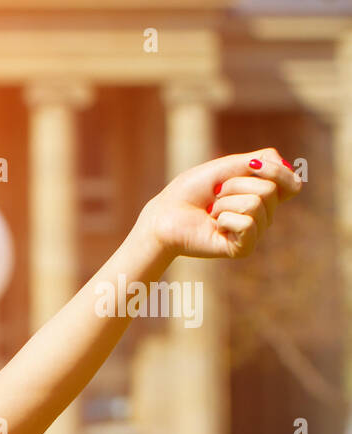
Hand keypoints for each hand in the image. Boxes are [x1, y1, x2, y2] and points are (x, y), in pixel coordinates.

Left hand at [137, 146, 301, 259]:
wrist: (165, 214)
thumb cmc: (191, 190)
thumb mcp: (228, 165)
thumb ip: (263, 161)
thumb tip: (293, 170)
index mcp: (262, 195)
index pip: (291, 182)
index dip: (274, 171)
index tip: (250, 167)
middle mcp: (263, 214)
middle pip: (269, 189)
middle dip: (235, 185)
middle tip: (215, 195)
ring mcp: (254, 232)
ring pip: (256, 204)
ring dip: (225, 202)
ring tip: (211, 211)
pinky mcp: (243, 248)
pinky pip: (247, 223)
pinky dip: (225, 218)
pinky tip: (214, 225)